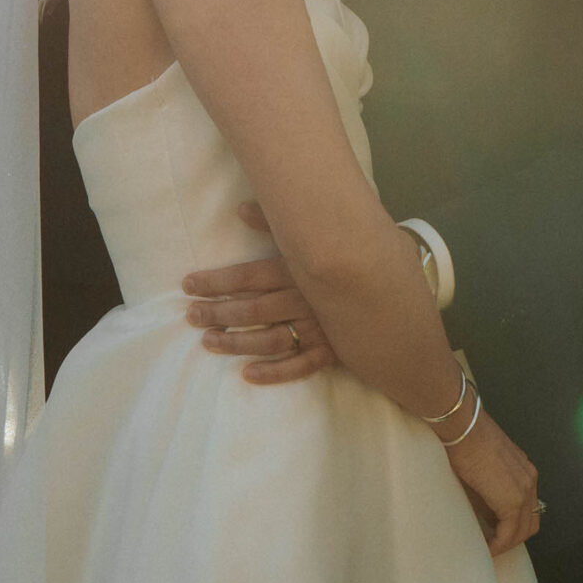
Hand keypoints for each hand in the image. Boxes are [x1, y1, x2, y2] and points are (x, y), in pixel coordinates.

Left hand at [182, 207, 335, 383]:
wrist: (393, 284)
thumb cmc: (344, 254)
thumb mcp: (312, 233)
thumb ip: (275, 222)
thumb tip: (240, 208)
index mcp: (297, 270)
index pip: (248, 277)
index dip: (216, 281)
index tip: (188, 285)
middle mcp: (305, 299)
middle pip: (254, 310)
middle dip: (219, 313)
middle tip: (191, 316)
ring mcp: (319, 328)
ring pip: (272, 339)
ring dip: (237, 342)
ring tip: (209, 342)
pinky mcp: (332, 350)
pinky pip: (301, 366)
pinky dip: (275, 372)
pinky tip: (248, 374)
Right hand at [443, 405, 541, 554]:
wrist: (463, 429)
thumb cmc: (466, 441)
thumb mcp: (482, 470)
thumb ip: (489, 493)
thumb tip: (487, 516)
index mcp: (524, 471)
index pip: (527, 508)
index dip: (513, 524)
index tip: (496, 533)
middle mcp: (530, 481)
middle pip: (530, 522)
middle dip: (512, 538)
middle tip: (494, 544)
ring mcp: (524, 491)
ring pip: (523, 531)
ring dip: (506, 543)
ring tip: (489, 548)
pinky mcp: (512, 502)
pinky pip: (509, 533)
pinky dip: (499, 544)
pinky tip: (487, 547)